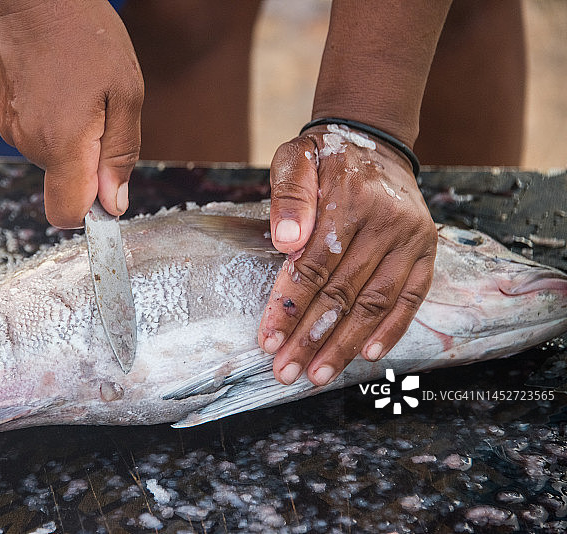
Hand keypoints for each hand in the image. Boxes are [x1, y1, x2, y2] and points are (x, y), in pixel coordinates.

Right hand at [0, 0, 143, 227]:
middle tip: (101, 114)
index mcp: (61, 144)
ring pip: (50, 159)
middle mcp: (29, 143)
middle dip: (88, 163)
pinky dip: (50, 123)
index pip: (66, 213)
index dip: (90, 212)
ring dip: (70, 139)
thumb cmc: (88, 37)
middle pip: (64, 184)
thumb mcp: (126, 94)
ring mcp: (10, 128)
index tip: (107, 192)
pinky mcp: (1, 113)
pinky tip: (57, 89)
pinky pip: (33, 137)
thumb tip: (113, 205)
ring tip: (77, 94)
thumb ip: (119, 155)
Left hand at [258, 124, 437, 385]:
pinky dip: (390, 330)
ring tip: (317, 374)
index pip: (315, 265)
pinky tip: (367, 356)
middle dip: (311, 338)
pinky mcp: (426, 252)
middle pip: (343, 292)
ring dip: (345, 344)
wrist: (375, 144)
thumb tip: (286, 242)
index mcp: (350, 198)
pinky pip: (411, 299)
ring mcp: (411, 239)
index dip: (290, 306)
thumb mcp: (296, 158)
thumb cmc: (327, 157)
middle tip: (286, 372)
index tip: (269, 340)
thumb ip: (289, 195)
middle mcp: (386, 221)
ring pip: (375, 303)